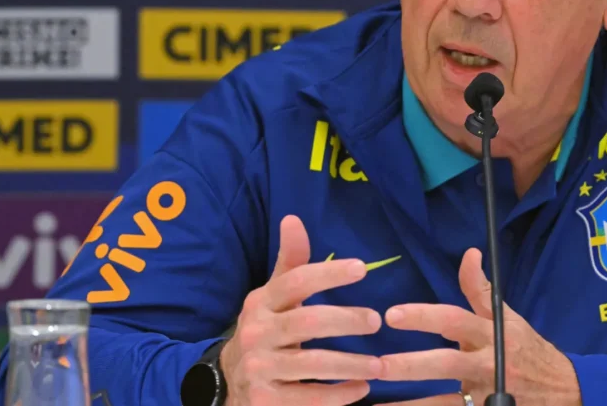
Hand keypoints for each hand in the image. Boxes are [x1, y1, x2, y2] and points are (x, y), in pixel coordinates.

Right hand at [220, 215, 383, 405]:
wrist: (226, 382)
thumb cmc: (264, 331)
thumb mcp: (272, 297)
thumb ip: (290, 263)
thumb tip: (293, 218)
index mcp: (261, 303)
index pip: (295, 281)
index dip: (328, 273)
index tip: (362, 269)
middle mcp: (256, 333)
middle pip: (307, 322)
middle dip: (345, 320)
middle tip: (376, 320)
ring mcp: (259, 369)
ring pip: (311, 364)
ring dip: (349, 363)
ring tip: (379, 364)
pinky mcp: (265, 401)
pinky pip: (308, 398)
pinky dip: (337, 395)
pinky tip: (361, 388)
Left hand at [377, 248, 581, 405]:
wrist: (565, 391)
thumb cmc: (527, 348)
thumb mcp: (507, 317)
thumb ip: (480, 289)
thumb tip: (469, 253)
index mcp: (491, 333)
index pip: (454, 320)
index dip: (424, 316)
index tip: (393, 314)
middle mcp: (488, 363)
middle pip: (447, 363)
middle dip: (411, 365)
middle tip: (378, 365)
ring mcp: (488, 393)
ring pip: (446, 400)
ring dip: (412, 404)